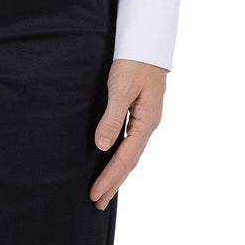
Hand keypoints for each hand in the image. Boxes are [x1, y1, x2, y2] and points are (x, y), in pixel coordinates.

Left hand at [90, 58, 167, 209]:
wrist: (146, 42)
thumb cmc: (133, 62)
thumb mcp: (121, 89)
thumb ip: (112, 117)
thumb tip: (102, 147)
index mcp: (146, 122)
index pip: (125, 158)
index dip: (110, 178)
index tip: (96, 194)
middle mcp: (148, 124)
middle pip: (129, 161)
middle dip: (113, 183)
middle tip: (97, 203)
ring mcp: (145, 119)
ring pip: (130, 153)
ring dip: (117, 172)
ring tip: (104, 189)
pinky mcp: (139, 111)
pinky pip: (129, 141)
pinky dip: (120, 156)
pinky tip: (112, 160)